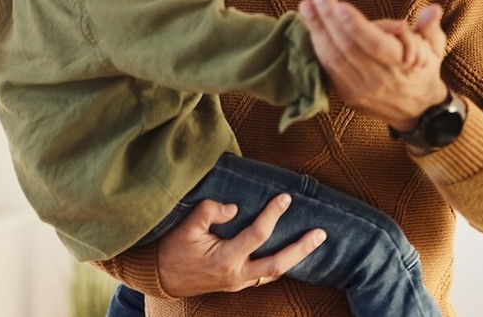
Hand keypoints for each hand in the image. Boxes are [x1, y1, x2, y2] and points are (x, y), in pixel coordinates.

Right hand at [156, 195, 326, 296]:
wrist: (161, 277)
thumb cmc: (173, 249)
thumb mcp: (186, 226)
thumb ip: (209, 211)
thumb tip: (235, 207)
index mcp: (225, 259)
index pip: (257, 234)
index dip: (273, 214)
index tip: (286, 197)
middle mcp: (236, 275)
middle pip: (278, 264)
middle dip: (301, 248)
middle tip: (321, 234)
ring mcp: (238, 283)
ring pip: (274, 273)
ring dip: (295, 258)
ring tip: (312, 243)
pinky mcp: (237, 285)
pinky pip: (264, 276)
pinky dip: (279, 265)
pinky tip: (289, 255)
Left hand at [298, 0, 447, 129]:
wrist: (416, 111)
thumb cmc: (423, 70)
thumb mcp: (434, 48)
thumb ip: (431, 28)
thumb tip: (432, 10)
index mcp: (402, 65)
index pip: (376, 45)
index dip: (356, 26)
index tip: (340, 6)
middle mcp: (379, 80)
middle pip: (348, 47)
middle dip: (328, 18)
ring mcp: (360, 90)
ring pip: (333, 58)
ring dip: (316, 30)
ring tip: (306, 6)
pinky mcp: (347, 95)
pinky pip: (328, 68)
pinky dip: (317, 46)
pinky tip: (310, 26)